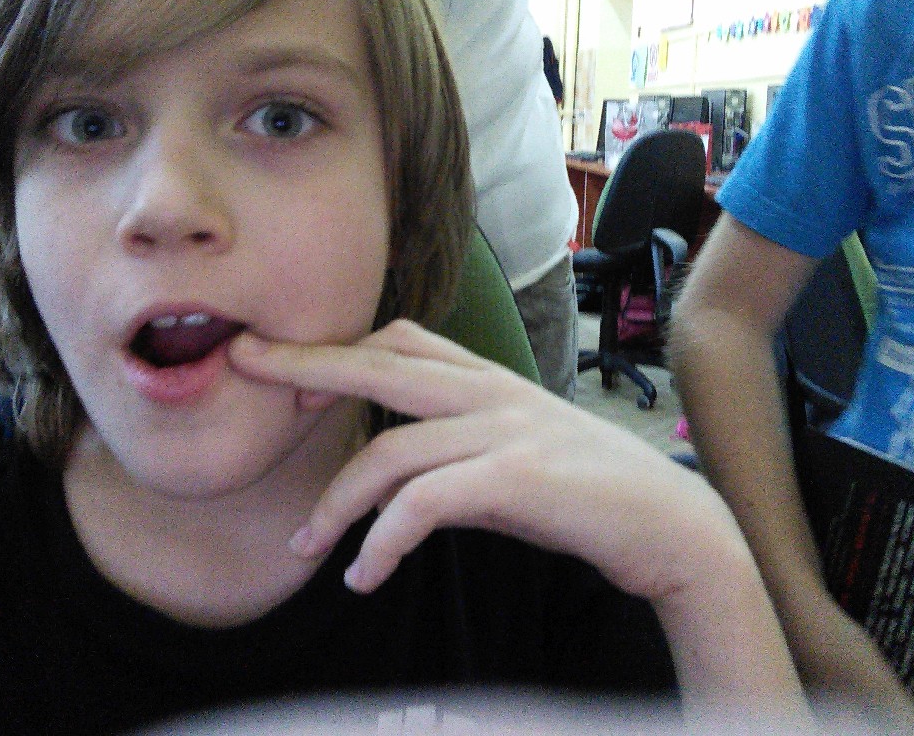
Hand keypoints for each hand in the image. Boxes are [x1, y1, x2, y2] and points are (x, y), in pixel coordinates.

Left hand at [229, 319, 808, 717]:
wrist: (670, 525)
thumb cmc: (587, 491)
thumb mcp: (515, 447)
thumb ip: (459, 439)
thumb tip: (399, 460)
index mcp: (490, 380)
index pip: (402, 338)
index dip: (341, 347)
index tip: (290, 370)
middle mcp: (491, 392)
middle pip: (380, 362)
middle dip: (306, 362)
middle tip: (243, 363)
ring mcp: (505, 430)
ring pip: (391, 448)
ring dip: (337, 501)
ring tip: (306, 544)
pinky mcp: (516, 479)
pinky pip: (424, 504)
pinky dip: (382, 541)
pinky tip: (364, 574)